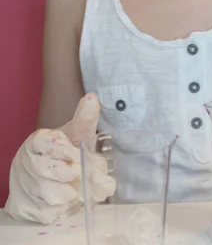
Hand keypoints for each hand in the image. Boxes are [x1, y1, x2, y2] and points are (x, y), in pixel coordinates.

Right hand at [5, 93, 114, 223]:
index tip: (75, 153)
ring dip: (68, 192)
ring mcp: (20, 184)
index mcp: (37, 140)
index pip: (43, 142)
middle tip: (78, 172)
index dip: (62, 149)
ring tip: (75, 186)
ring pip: (45, 192)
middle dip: (67, 172)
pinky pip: (44, 211)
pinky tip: (66, 199)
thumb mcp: (78, 134)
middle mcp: (24, 161)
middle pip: (44, 169)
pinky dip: (61, 208)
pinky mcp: (22, 206)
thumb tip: (92, 98)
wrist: (55, 177)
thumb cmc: (68, 152)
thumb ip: (85, 119)